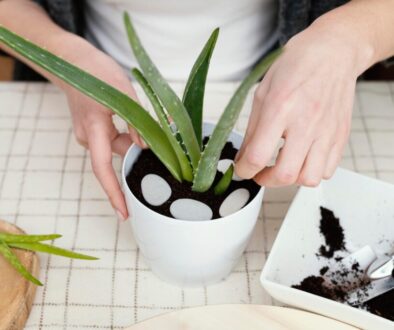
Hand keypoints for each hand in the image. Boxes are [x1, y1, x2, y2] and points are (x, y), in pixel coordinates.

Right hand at [63, 42, 145, 219]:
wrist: (74, 61)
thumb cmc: (96, 72)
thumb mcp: (123, 91)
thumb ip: (136, 119)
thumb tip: (147, 146)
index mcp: (93, 128)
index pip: (102, 168)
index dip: (113, 192)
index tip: (123, 212)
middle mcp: (89, 136)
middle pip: (116, 158)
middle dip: (136, 163)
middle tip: (160, 168)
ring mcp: (90, 133)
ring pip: (118, 147)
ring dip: (136, 145)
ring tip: (157, 138)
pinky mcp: (95, 129)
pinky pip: (115, 140)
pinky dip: (130, 138)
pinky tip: (142, 131)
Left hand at [235, 19, 371, 186]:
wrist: (333, 52)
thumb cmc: (297, 65)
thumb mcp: (263, 92)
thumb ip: (252, 128)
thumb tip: (244, 156)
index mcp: (281, 109)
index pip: (258, 155)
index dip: (244, 169)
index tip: (241, 169)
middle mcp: (306, 123)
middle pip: (285, 174)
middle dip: (266, 180)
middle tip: (259, 173)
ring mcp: (327, 131)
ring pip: (310, 178)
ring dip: (291, 179)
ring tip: (283, 166)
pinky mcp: (341, 136)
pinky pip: (328, 170)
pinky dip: (312, 171)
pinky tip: (303, 158)